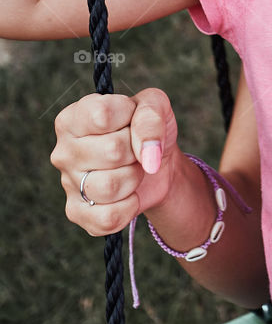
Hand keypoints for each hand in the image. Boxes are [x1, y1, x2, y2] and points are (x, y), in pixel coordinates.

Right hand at [50, 88, 178, 236]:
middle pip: (112, 151)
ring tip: (131, 169)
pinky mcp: (77, 213)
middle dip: (136, 151)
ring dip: (134, 178)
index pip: (103, 115)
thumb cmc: (147, 128)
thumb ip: (150, 117)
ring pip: (110, 187)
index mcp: (73, 118)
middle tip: (134, 149)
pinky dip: (129, 207)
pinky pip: (108, 218)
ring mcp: (67, 184)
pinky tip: (127, 194)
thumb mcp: (155, 105)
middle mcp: (63, 151)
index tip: (131, 119)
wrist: (155, 163)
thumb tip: (148, 155)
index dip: (129, 117)